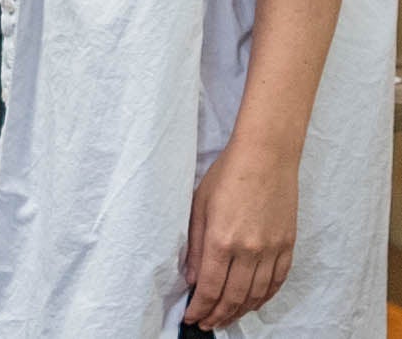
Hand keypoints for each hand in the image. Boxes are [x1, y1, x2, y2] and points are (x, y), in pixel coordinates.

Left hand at [183, 141, 297, 328]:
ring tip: (226, 318)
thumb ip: (194, 246)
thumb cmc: (226, 176)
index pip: (209, 287)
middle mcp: (249, 250)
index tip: (191, 318)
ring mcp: (272, 249)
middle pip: (233, 296)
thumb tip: (191, 278)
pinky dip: (264, 297)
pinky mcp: (288, 245)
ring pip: (256, 294)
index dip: (199, 308)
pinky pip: (277, 281)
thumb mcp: (198, 206)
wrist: (266, 157)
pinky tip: (253, 303)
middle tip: (206, 324)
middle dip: (217, 315)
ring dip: (240, 311)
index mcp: (222, 240)